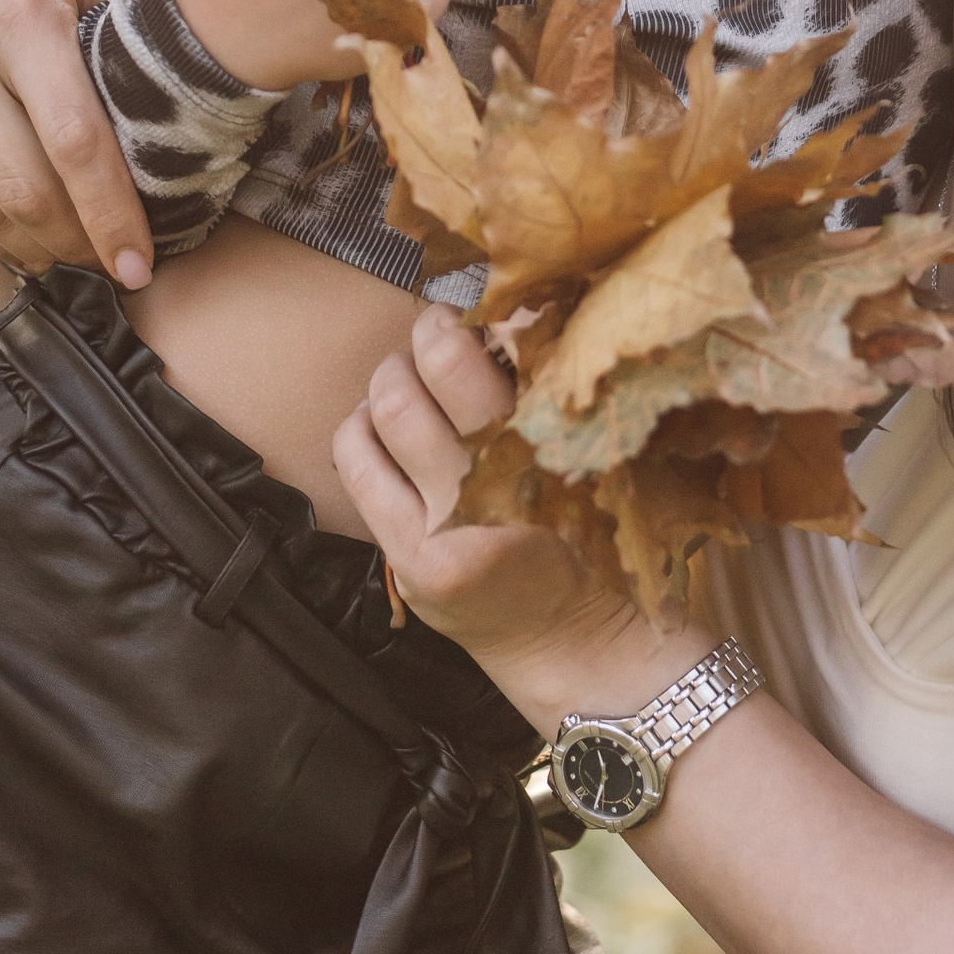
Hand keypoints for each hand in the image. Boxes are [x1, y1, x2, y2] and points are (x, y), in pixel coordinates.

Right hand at [0, 0, 145, 282]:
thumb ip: (145, 29)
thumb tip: (218, 90)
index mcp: (24, 13)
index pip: (75, 142)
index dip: (110, 215)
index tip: (140, 265)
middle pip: (21, 186)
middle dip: (73, 244)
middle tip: (111, 268)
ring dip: (27, 244)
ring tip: (70, 259)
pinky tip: (19, 226)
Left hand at [336, 305, 658, 714]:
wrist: (570, 642)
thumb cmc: (590, 532)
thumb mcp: (597, 457)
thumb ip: (554, 394)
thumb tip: (506, 313)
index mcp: (561, 447)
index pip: (513, 346)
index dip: (492, 314)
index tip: (490, 311)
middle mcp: (503, 482)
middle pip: (439, 363)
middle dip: (433, 331)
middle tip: (442, 331)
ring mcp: (448, 524)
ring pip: (389, 404)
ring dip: (392, 375)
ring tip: (411, 380)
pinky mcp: (408, 558)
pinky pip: (357, 461)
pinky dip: (360, 426)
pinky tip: (381, 430)